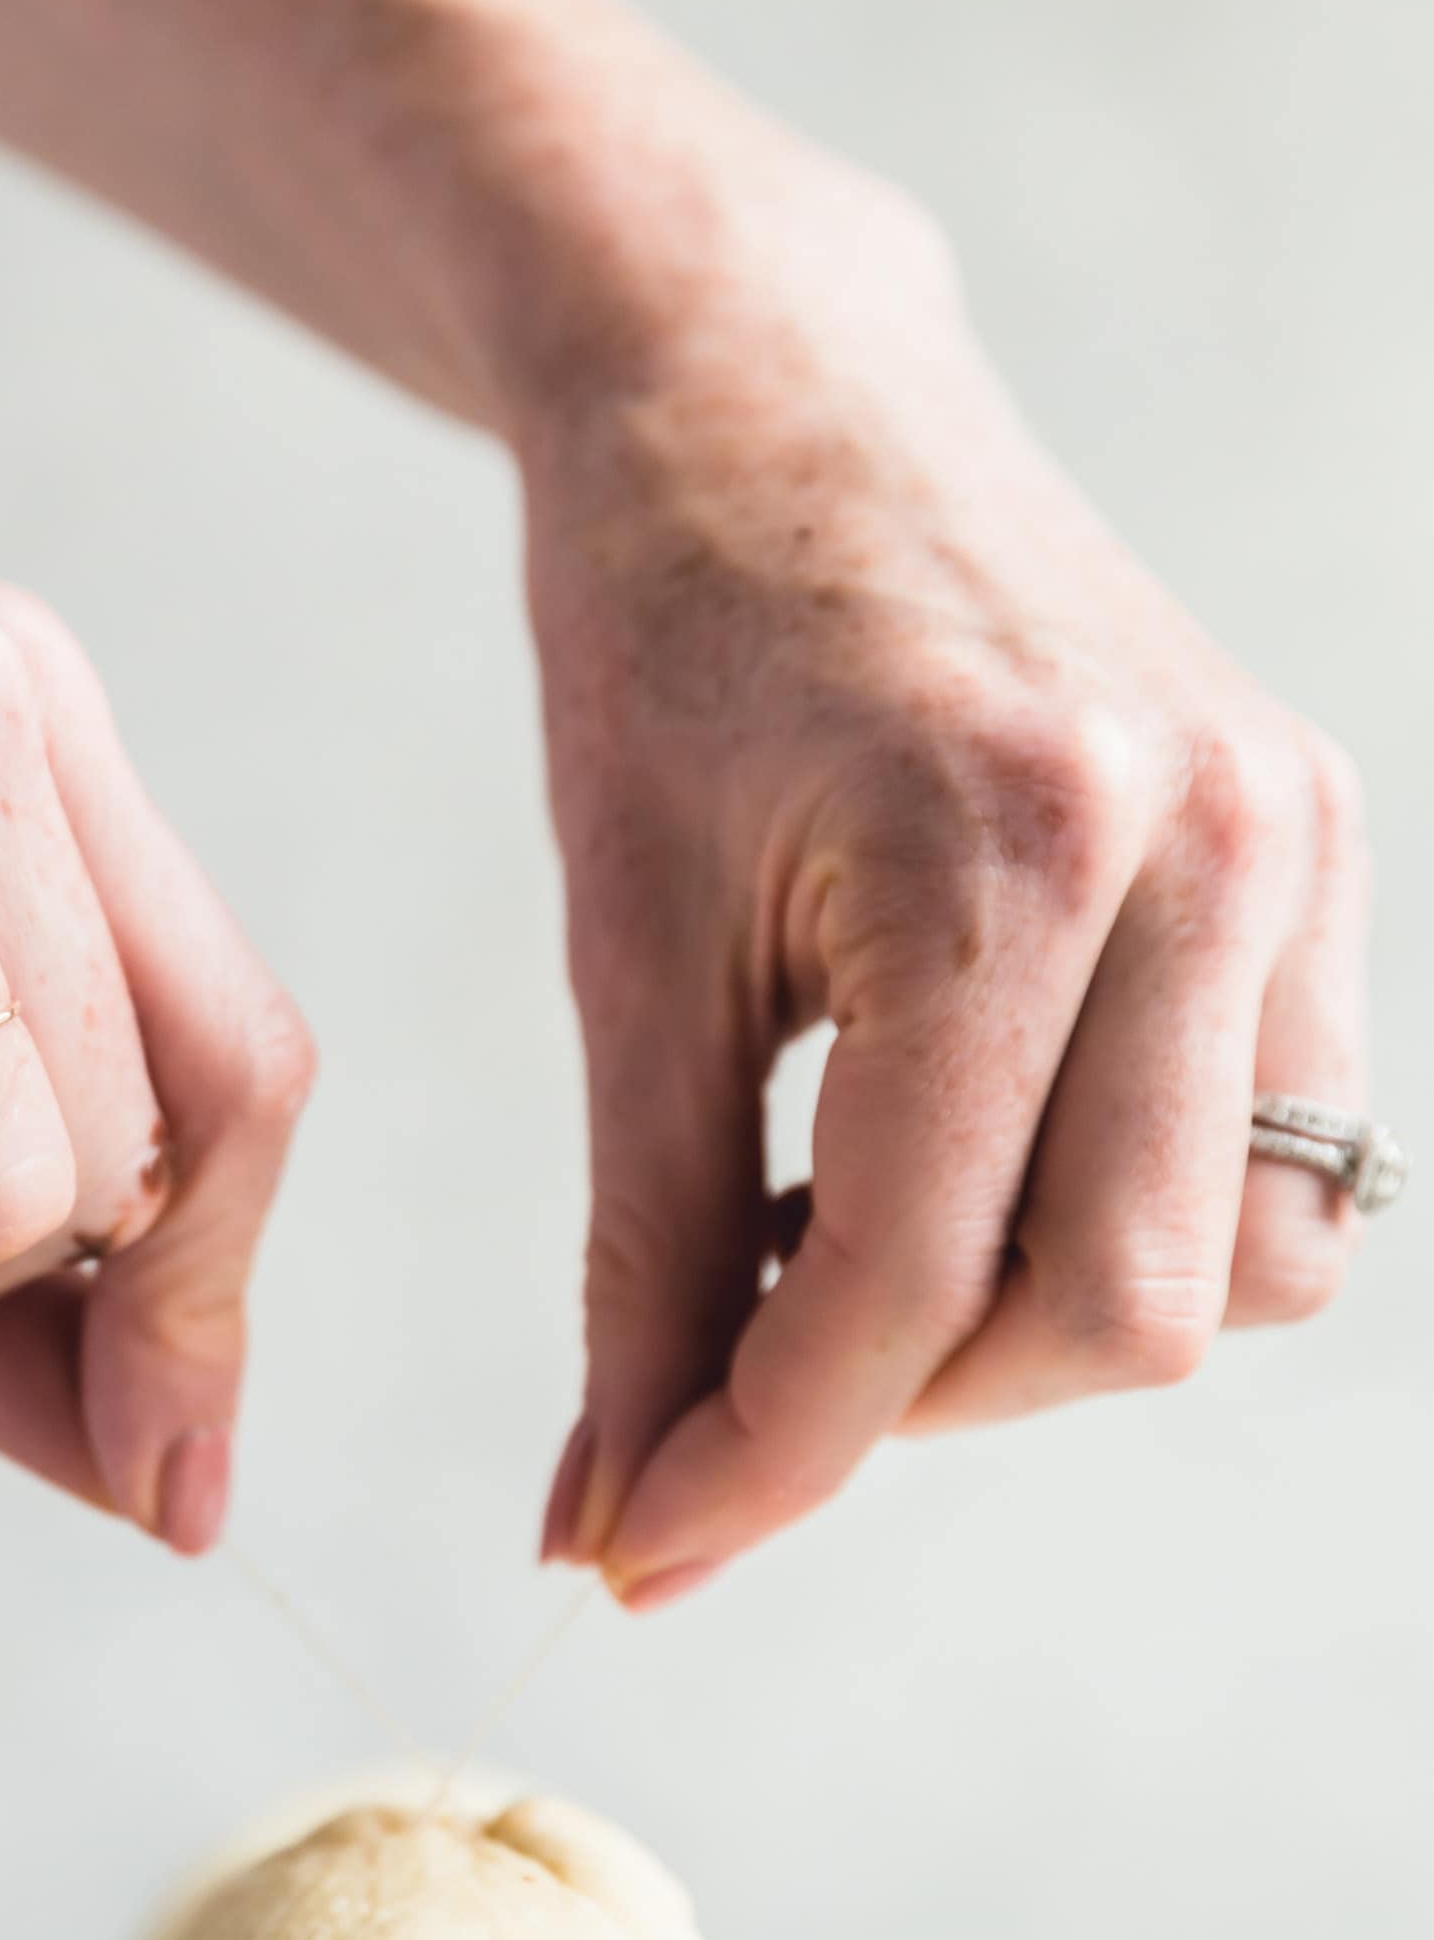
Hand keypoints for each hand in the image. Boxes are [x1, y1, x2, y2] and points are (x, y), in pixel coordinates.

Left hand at [523, 150, 1369, 1605]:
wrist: (773, 392)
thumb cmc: (661, 640)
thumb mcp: (627, 959)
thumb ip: (645, 1261)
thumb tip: (625, 1521)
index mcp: (1008, 850)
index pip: (910, 1282)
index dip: (758, 1461)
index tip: (633, 1547)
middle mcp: (1203, 849)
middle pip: (1113, 1316)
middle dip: (909, 1402)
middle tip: (738, 1349)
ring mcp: (1288, 839)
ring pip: (1238, 1267)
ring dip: (1035, 1323)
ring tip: (850, 1229)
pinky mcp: (1315, 838)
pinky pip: (1284, 1151)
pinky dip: (1122, 1217)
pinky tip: (960, 1151)